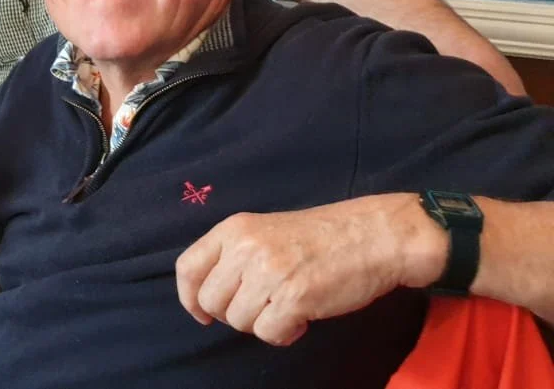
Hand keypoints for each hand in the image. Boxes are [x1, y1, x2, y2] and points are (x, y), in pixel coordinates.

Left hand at [174, 194, 442, 345]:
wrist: (375, 235)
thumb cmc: (322, 238)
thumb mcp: (266, 232)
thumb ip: (234, 256)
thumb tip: (206, 298)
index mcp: (234, 229)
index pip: (188, 268)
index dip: (190, 298)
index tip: (203, 313)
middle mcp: (246, 248)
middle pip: (211, 302)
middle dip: (234, 314)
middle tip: (264, 306)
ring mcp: (269, 272)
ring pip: (239, 321)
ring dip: (263, 323)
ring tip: (288, 306)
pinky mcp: (294, 296)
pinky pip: (269, 333)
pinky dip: (285, 333)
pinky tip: (302, 317)